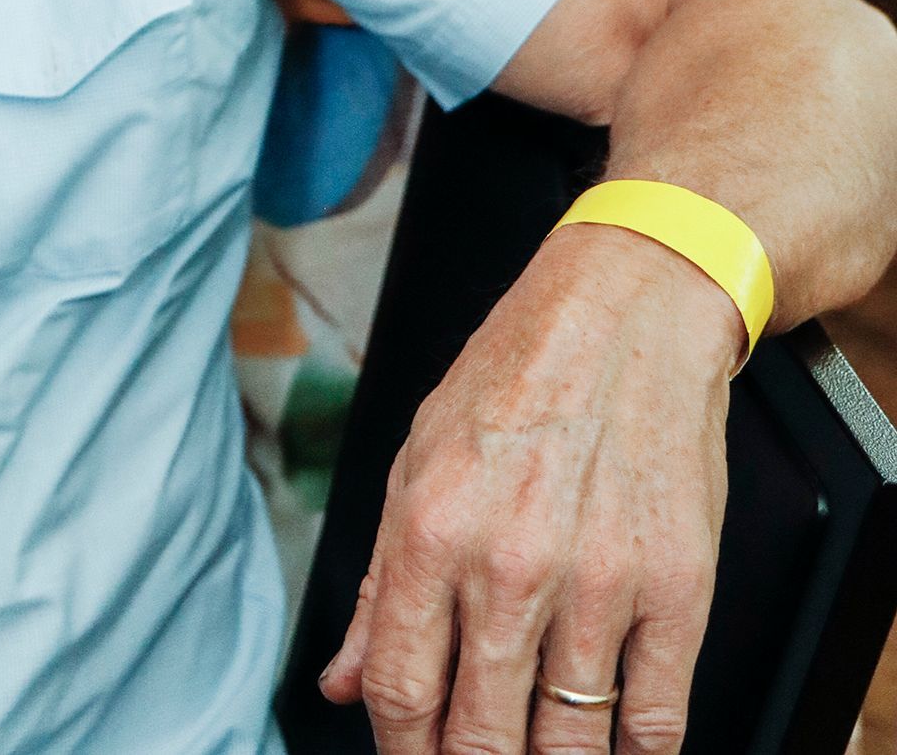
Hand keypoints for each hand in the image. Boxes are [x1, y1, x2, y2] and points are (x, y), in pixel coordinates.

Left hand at [320, 222, 739, 752]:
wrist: (629, 308)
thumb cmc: (517, 373)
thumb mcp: (418, 457)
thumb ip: (378, 583)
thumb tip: (341, 682)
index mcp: (432, 526)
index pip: (398, 689)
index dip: (397, 750)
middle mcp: (510, 561)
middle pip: (478, 736)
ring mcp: (599, 581)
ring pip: (567, 745)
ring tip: (536, 753)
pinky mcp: (678, 588)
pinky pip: (656, 722)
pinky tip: (611, 749)